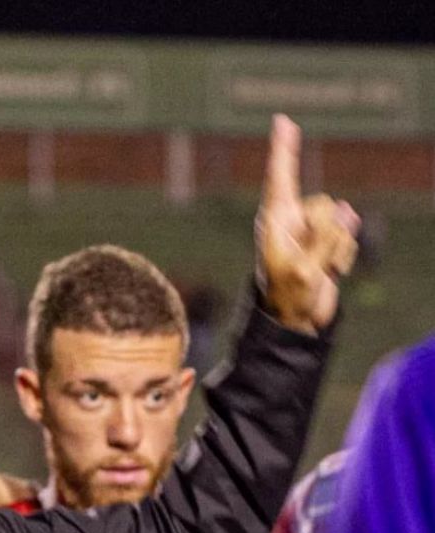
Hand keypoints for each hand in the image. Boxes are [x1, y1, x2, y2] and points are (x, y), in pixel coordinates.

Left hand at [256, 114, 361, 334]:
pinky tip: (331, 271)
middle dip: (326, 234)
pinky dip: (344, 255)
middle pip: (323, 206)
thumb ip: (323, 240)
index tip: (282, 121)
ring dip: (336, 249)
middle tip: (310, 263)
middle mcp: (292, 220)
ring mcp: (311, 231)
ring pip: (339, 221)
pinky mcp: (327, 241)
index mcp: (275, 222)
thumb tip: (345, 211)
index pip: (280, 178)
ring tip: (318, 271)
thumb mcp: (303, 270)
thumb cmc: (288, 296)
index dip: (284, 150)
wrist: (295, 319)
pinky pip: (348, 235)